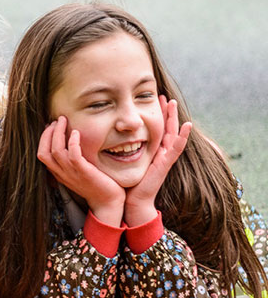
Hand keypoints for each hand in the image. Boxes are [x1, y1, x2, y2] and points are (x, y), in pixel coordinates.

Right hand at [38, 117, 124, 226]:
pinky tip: (76, 133)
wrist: (108, 202)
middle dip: (48, 133)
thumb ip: (72, 161)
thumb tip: (70, 143)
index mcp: (58, 173)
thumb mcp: (79, 172)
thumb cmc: (96, 185)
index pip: (41, 154)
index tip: (52, 126)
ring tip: (64, 120)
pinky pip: (73, 155)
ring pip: (56, 150)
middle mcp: (62, 173)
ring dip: (58, 132)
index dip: (44, 138)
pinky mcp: (84, 172)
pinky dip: (72, 142)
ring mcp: (72, 173)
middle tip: (57, 120)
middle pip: (44, 151)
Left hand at [125, 97, 191, 225]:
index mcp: (152, 151)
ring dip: (173, 118)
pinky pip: (176, 148)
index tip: (154, 100)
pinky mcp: (166, 164)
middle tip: (165, 96)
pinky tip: (187, 126)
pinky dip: (182, 137)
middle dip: (166, 112)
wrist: (133, 200)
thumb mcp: (125, 161)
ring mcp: (165, 158)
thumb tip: (110, 138)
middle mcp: (160, 153)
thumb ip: (122, 150)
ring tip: (173, 103)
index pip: (156, 129)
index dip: (157, 115)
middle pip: (166, 128)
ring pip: (172, 134)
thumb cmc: (128, 182)